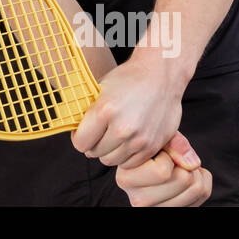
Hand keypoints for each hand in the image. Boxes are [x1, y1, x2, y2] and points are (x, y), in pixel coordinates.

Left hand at [72, 53, 185, 169]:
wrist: (161, 75)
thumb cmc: (129, 79)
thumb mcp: (100, 89)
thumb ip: (88, 113)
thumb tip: (77, 134)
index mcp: (105, 111)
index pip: (80, 143)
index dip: (79, 137)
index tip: (83, 131)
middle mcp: (123, 128)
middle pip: (95, 153)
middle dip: (94, 143)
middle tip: (100, 131)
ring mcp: (139, 139)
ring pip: (112, 160)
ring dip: (110, 150)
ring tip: (114, 135)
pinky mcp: (153, 146)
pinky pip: (130, 163)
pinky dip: (126, 155)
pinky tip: (127, 140)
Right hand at [116, 132, 212, 206]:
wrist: (152, 159)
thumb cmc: (151, 145)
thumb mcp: (156, 137)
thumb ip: (172, 144)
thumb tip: (193, 164)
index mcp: (126, 179)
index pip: (162, 172)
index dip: (167, 156)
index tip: (158, 153)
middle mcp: (138, 200)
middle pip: (183, 179)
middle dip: (184, 162)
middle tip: (174, 159)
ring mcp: (156, 209)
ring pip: (196, 188)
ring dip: (195, 171)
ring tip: (180, 167)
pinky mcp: (173, 212)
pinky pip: (204, 193)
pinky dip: (203, 180)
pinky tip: (187, 176)